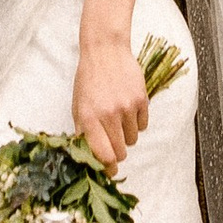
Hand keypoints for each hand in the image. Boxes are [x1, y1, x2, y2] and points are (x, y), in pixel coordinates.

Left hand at [74, 34, 149, 169]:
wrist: (105, 50)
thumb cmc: (88, 80)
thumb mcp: (78, 106)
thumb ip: (83, 133)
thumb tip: (91, 159)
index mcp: (88, 118)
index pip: (103, 156)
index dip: (107, 168)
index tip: (110, 171)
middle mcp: (108, 115)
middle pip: (120, 153)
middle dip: (117, 152)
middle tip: (113, 141)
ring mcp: (127, 107)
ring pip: (133, 140)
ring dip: (126, 135)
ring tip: (118, 118)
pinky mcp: (141, 100)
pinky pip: (143, 126)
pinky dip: (137, 122)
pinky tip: (128, 108)